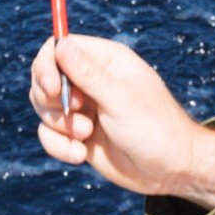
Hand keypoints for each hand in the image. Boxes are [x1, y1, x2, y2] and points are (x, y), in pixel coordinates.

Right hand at [29, 34, 214, 209]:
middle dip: (51, 100)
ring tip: (86, 135)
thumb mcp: (120, 99)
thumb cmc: (155, 128)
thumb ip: (88, 74)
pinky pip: (49, 134)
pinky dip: (59, 146)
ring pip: (44, 107)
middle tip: (75, 112)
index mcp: (105, 60)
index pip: (59, 47)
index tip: (52, 89)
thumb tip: (59, 44)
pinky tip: (80, 155)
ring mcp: (83, 108)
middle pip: (44, 77)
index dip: (47, 65)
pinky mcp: (78, 134)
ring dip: (58, 125)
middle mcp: (90, 80)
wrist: (170, 170)